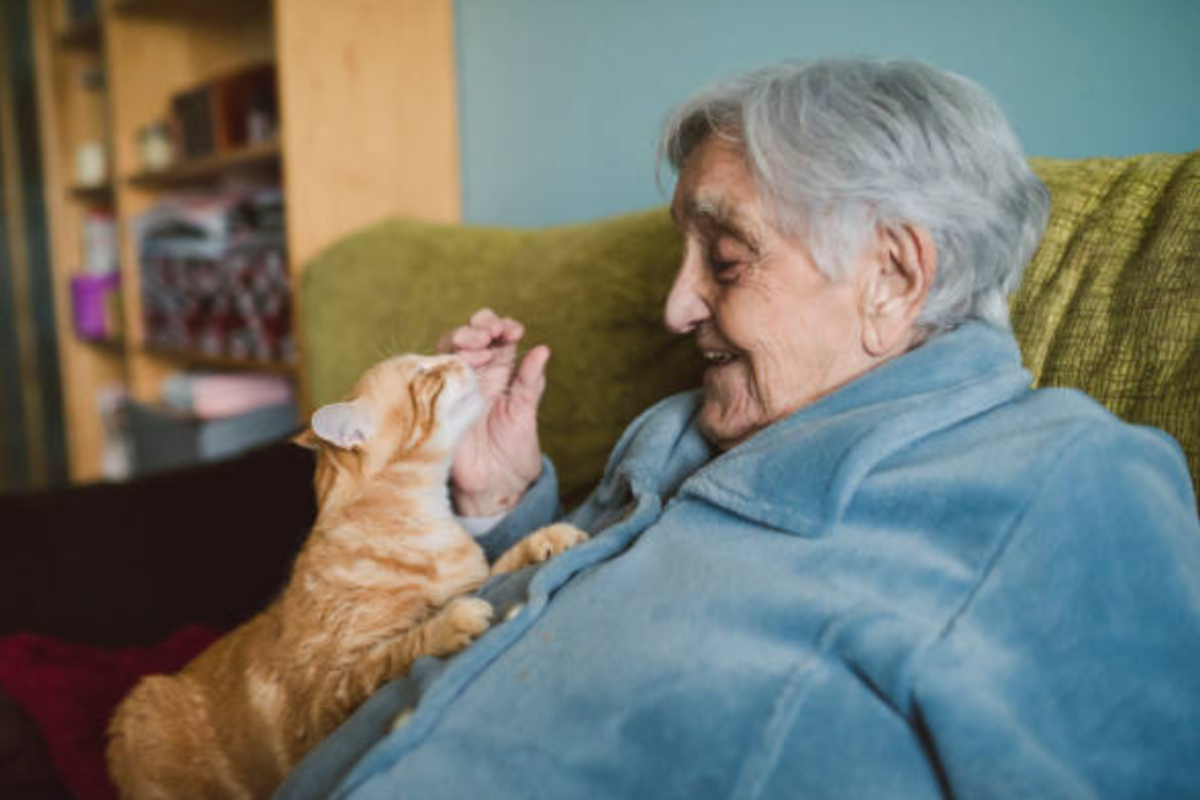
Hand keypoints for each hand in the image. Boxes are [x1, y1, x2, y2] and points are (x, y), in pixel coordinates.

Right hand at [436, 309, 549, 515]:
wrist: (495, 487)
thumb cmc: (513, 454)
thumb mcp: (526, 414)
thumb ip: (531, 382)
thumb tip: (543, 350)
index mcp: (501, 374)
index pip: (498, 338)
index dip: (503, 327)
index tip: (515, 330)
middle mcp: (476, 375)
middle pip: (470, 335)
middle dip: (480, 325)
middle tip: (493, 333)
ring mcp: (456, 386)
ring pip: (449, 348)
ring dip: (463, 337)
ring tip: (481, 343)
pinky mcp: (440, 402)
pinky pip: (434, 373)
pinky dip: (447, 361)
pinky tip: (465, 362)